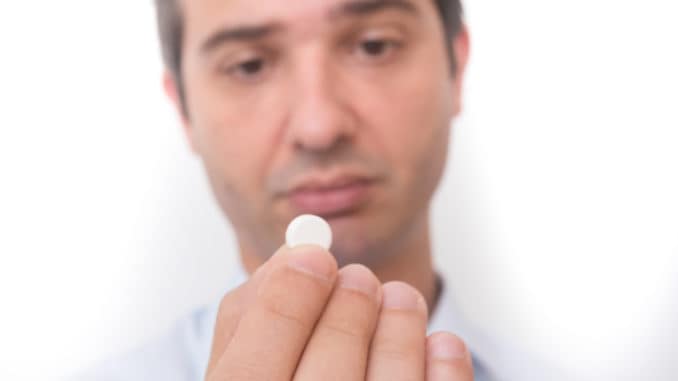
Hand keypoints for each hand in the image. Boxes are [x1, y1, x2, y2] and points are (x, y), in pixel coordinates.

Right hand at [205, 245, 473, 379]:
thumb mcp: (240, 373)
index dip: (291, 285)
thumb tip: (295, 253)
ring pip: (395, 376)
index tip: (314, 254)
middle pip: (334, 352)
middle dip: (353, 297)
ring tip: (400, 299)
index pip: (262, 339)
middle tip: (360, 278)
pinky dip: (445, 363)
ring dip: (402, 318)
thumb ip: (252, 316)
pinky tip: (437, 343)